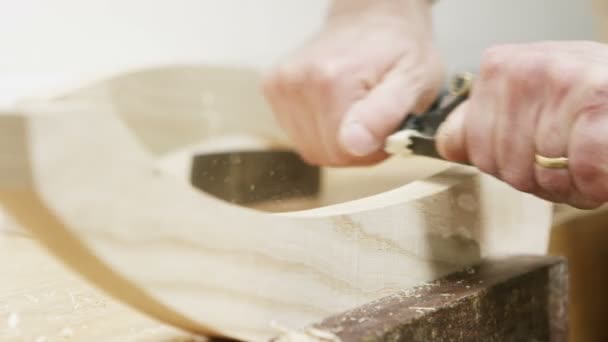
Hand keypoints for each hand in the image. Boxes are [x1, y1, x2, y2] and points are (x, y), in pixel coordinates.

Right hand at [263, 0, 442, 165]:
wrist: (370, 17)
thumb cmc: (398, 48)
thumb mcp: (413, 79)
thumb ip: (385, 115)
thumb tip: (354, 144)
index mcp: (333, 80)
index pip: (343, 154)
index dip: (370, 152)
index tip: (386, 129)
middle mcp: (299, 81)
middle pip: (323, 153)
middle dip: (353, 148)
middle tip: (373, 121)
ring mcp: (280, 85)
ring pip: (309, 148)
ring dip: (335, 142)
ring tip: (355, 114)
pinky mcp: (272, 88)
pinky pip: (296, 135)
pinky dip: (318, 130)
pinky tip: (334, 108)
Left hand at [437, 41, 607, 208]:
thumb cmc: (593, 104)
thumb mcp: (531, 103)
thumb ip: (484, 123)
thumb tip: (449, 144)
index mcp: (502, 67)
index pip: (471, 146)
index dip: (506, 163)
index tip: (536, 149)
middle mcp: (526, 68)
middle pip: (503, 166)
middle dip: (539, 177)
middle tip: (568, 157)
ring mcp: (562, 80)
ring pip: (539, 174)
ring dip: (569, 185)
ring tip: (588, 157)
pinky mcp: (598, 100)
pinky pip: (580, 171)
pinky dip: (596, 183)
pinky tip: (604, 165)